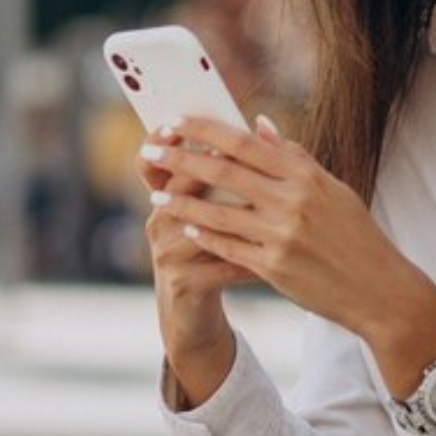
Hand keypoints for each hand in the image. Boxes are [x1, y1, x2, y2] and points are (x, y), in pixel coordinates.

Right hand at [138, 123, 254, 404]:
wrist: (189, 313)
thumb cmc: (205, 254)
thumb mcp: (207, 214)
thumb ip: (228, 171)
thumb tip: (260, 124)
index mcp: (163, 200)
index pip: (155, 163)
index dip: (169, 140)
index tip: (199, 121)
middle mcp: (158, 223)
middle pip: (178, 188)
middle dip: (208, 167)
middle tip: (237, 153)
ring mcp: (168, 255)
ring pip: (203, 225)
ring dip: (237, 214)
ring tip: (266, 202)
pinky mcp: (184, 283)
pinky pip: (223, 265)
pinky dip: (253, 256)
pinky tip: (280, 251)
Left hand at [147, 116, 435, 396]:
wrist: (380, 290)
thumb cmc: (355, 235)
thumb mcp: (331, 189)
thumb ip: (292, 157)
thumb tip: (258, 123)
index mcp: (305, 176)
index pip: (245, 143)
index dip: (205, 130)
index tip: (174, 120)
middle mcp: (292, 202)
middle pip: (223, 172)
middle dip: (180, 159)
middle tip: (148, 150)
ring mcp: (281, 236)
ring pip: (217, 212)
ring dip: (180, 201)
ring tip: (154, 192)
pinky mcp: (273, 268)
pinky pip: (226, 248)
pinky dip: (201, 236)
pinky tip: (181, 228)